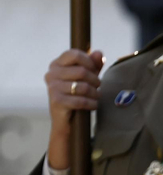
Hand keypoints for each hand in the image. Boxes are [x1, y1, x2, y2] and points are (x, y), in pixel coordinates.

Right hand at [45, 49, 104, 167]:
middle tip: (98, 87)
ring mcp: (52, 87)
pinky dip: (92, 103)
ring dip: (95, 93)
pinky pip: (81, 100)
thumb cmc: (77, 96)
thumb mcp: (87, 78)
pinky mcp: (57, 101)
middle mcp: (51, 74)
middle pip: (82, 71)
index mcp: (57, 64)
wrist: (67, 121)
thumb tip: (98, 52)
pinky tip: (93, 105)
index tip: (95, 71)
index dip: (90, 62)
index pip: (75, 54)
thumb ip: (93, 65)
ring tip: (96, 96)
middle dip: (95, 81)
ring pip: (83, 86)